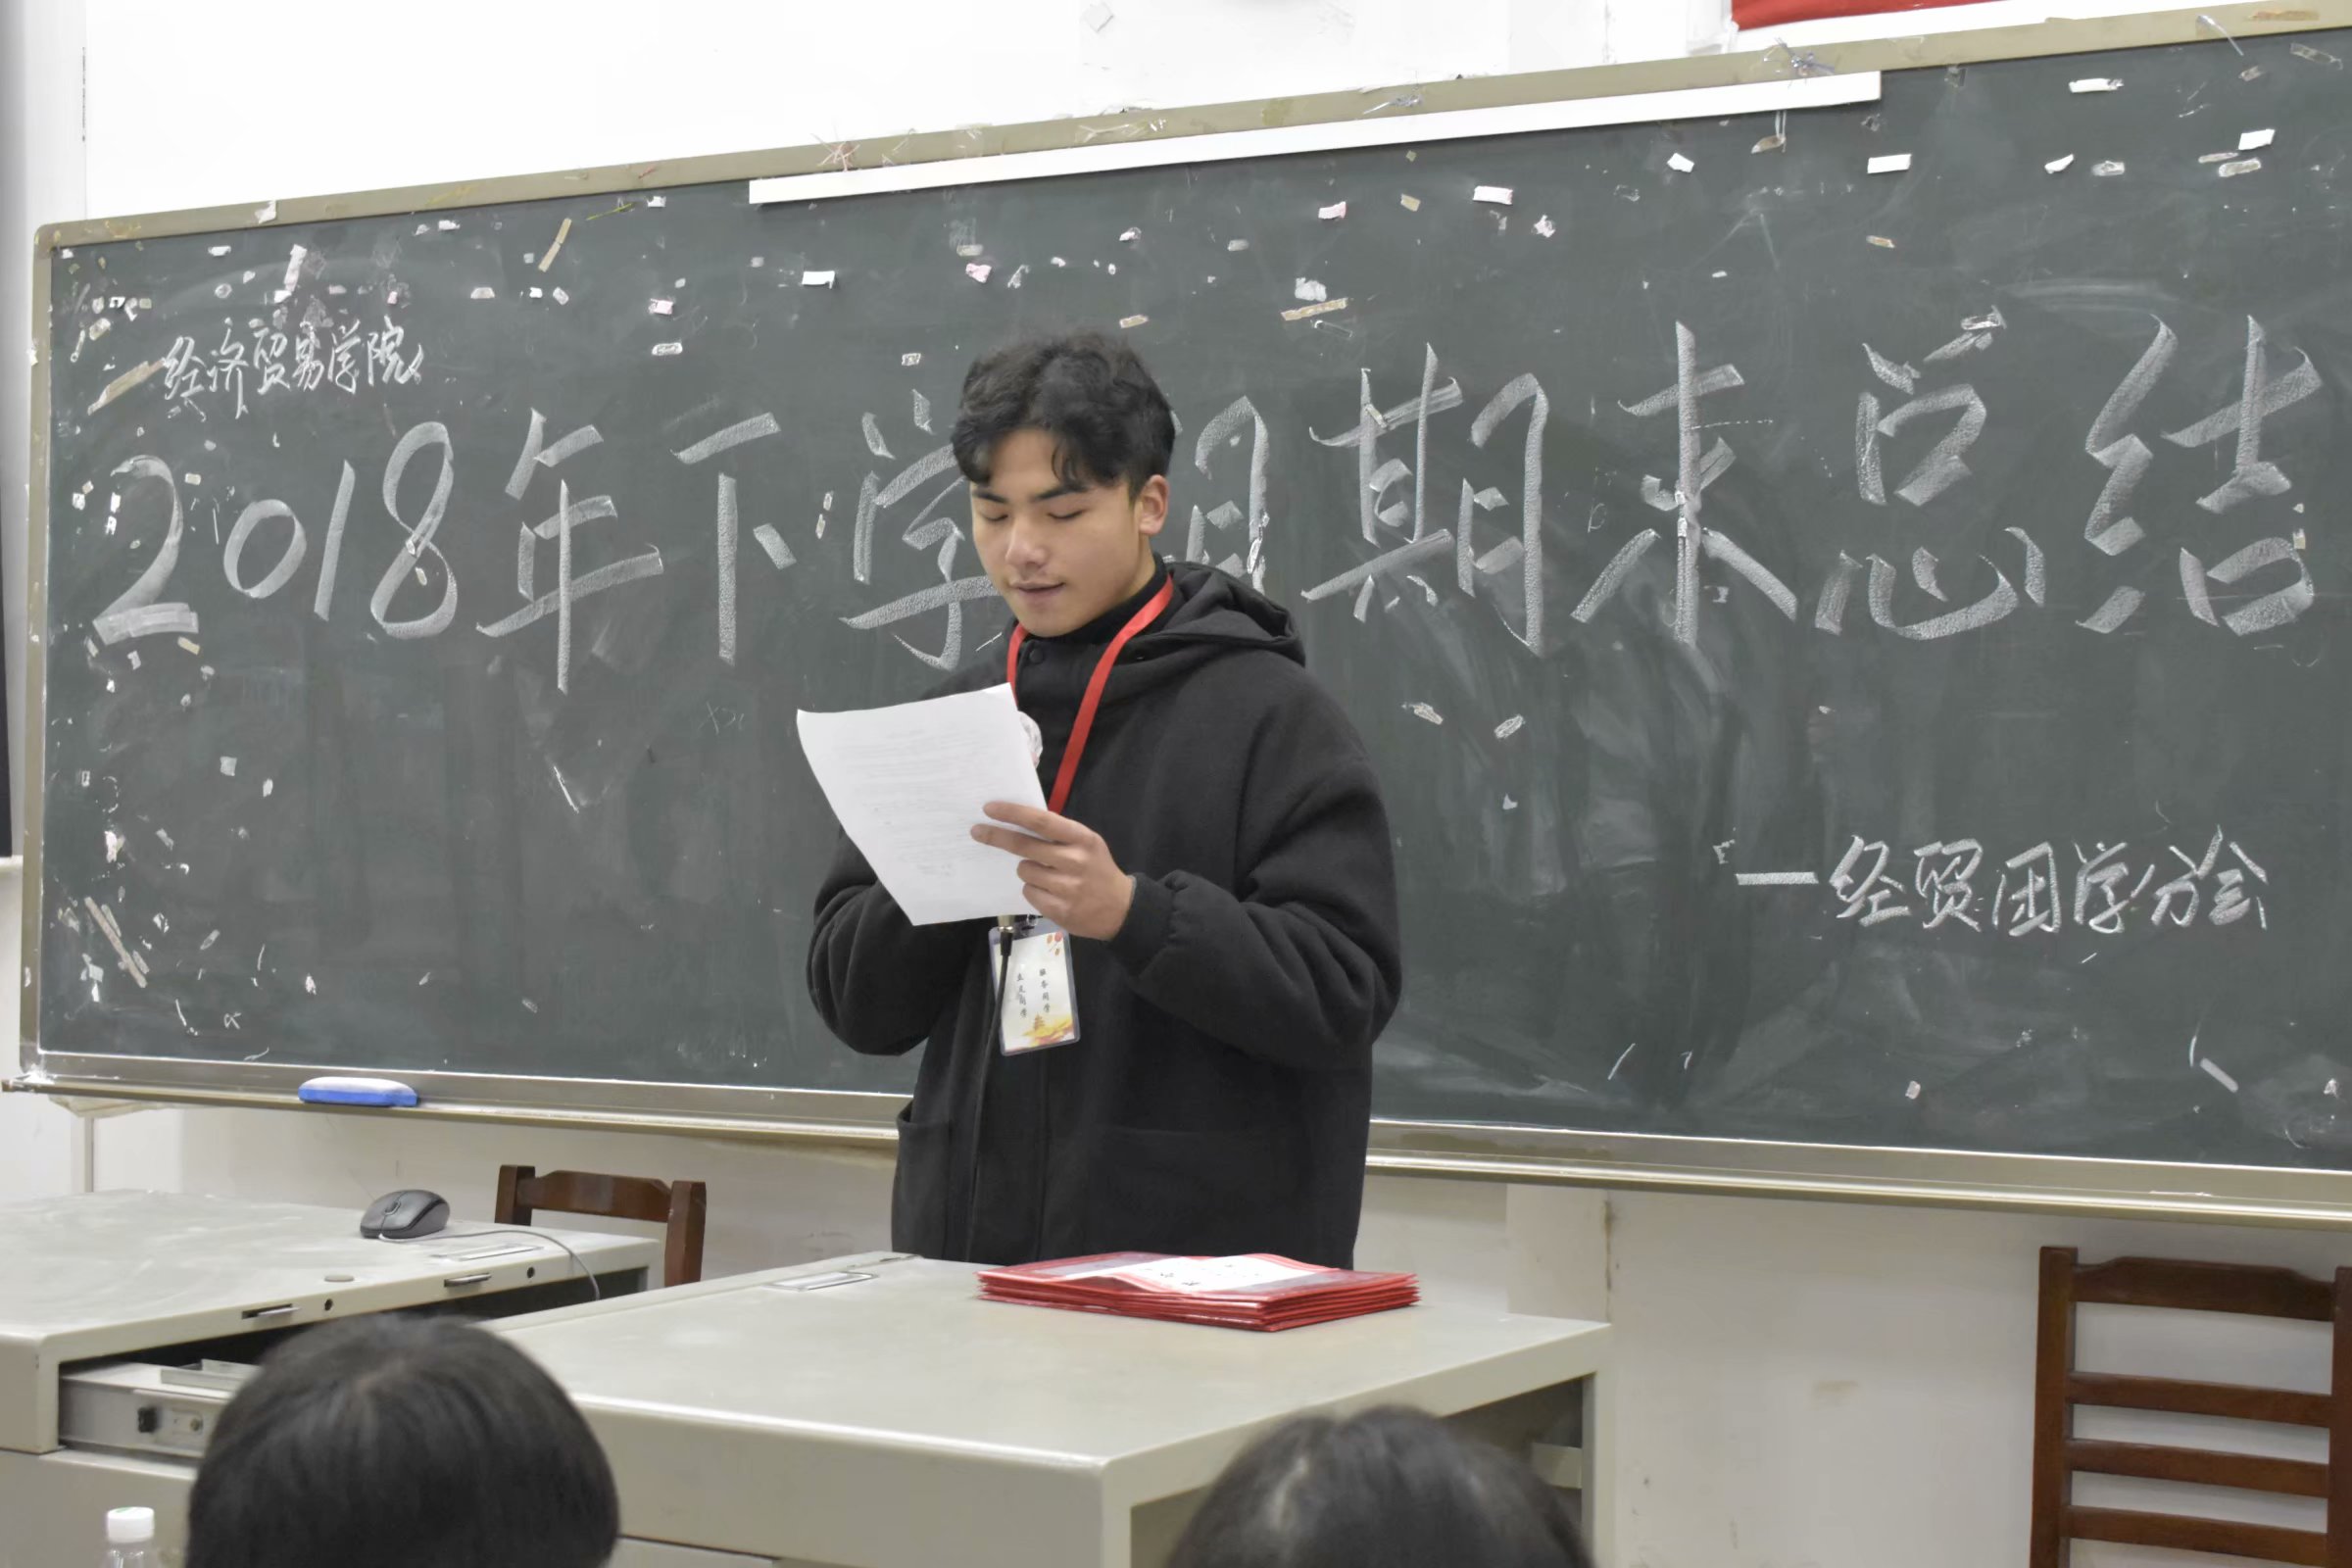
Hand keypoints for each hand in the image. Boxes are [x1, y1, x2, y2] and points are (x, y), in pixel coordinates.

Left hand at [970, 802, 1134, 939]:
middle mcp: (1075, 861)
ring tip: (1046, 875)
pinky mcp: (1060, 909)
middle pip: (1024, 846)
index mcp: (1082, 838)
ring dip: (1027, 870)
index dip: (1013, 813)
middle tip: (978, 831)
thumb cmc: (1097, 869)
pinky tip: (1051, 892)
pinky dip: (1034, 890)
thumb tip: (1019, 821)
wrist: (1121, 908)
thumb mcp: (1087, 843)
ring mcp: (1067, 887)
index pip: (1041, 822)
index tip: (990, 808)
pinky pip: (1029, 892)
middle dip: (997, 836)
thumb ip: (1060, 834)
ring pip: (1024, 871)